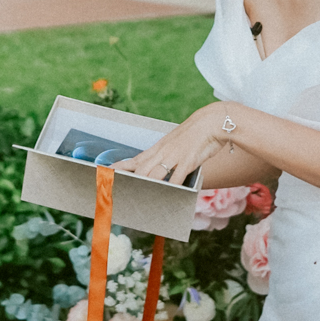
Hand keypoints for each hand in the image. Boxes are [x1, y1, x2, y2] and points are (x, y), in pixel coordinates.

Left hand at [114, 103, 231, 185]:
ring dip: (147, 187)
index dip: (121, 168)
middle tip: (118, 192)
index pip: (135, 160)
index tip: (107, 174)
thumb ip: (167, 155)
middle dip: (130, 182)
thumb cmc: (195, 133)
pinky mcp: (188, 161)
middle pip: (141, 170)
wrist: (213, 121)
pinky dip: (171, 188)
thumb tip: (161, 167)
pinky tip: (167, 196)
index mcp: (159, 148)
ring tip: (138, 198)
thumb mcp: (175, 142)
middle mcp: (163, 152)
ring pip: (155, 174)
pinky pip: (177, 177)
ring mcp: (175, 156)